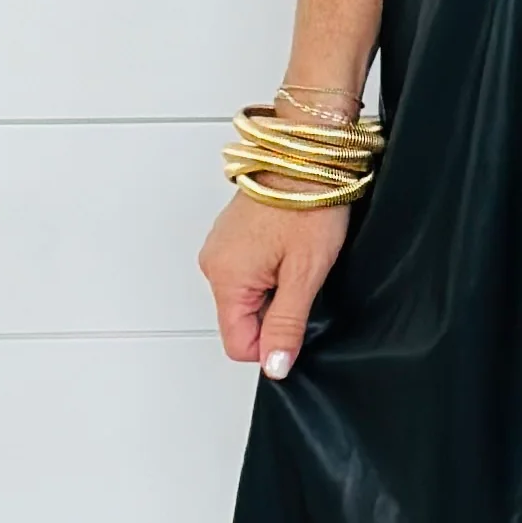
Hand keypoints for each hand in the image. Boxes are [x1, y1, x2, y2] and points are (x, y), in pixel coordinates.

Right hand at [199, 188, 350, 375]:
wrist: (306, 156)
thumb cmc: (308, 203)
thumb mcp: (305, 274)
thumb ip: (286, 325)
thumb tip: (274, 366)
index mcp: (226, 277)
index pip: (238, 343)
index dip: (271, 342)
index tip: (297, 317)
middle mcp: (214, 264)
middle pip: (241, 320)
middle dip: (275, 311)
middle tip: (301, 276)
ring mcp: (220, 248)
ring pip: (246, 296)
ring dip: (274, 288)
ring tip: (295, 257)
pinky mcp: (231, 236)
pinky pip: (247, 272)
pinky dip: (270, 269)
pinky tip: (288, 247)